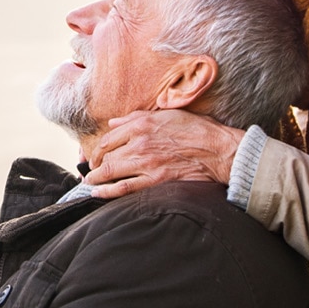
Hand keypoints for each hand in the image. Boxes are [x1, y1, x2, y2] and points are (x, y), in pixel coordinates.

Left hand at [84, 109, 243, 198]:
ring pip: (111, 171)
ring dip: (96, 178)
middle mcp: (140, 142)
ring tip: (90, 183)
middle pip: (106, 155)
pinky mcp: (155, 180)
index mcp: (142, 125)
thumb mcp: (167, 114)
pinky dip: (107, 191)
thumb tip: (114, 123)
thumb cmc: (197, 130)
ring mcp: (146, 162)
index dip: (98, 148)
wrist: (218, 150)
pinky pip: (124, 188)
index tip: (96, 154)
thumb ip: (137, 117)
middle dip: (95, 164)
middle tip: (91, 170)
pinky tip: (98, 193)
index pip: (109, 137)